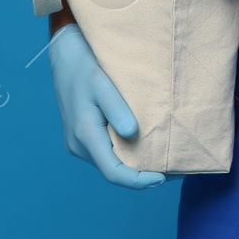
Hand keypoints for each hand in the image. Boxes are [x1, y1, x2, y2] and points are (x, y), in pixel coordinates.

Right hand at [46, 24, 168, 189]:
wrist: (65, 56)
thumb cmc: (85, 67)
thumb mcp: (102, 83)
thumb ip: (117, 109)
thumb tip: (132, 133)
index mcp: (85, 135)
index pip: (113, 172)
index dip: (139, 181)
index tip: (163, 177)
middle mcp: (79, 145)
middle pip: (114, 171)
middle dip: (141, 175)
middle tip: (172, 169)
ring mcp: (79, 143)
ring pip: (110, 163)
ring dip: (134, 166)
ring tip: (162, 159)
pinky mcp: (82, 138)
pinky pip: (107, 153)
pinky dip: (126, 155)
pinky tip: (144, 147)